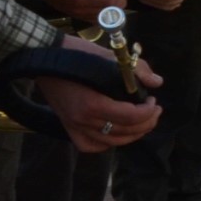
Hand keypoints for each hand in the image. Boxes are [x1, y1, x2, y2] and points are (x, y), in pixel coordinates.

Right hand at [41, 36, 163, 152]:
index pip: (129, 116)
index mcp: (92, 103)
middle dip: (145, 123)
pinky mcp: (68, 127)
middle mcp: (83, 120)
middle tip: (154, 112)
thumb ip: (137, 69)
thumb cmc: (76, 54)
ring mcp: (74, 126)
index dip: (148, 112)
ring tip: (142, 122)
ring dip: (131, 135)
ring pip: (110, 142)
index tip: (154, 101)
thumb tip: (156, 82)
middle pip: (123, 131)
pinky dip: (106, 143)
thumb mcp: (108, 56)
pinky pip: (90, 146)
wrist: (44, 57)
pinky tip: (116, 133)